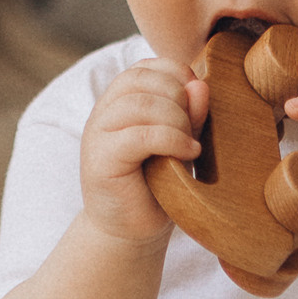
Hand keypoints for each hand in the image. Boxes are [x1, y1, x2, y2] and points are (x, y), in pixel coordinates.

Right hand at [79, 58, 204, 256]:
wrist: (132, 232)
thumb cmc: (159, 185)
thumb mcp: (180, 141)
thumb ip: (190, 113)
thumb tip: (200, 84)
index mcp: (120, 100)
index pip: (146, 66)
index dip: (177, 74)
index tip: (198, 102)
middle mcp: (103, 111)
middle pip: (143, 80)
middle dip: (179, 98)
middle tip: (194, 129)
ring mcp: (97, 134)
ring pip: (140, 104)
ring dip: (176, 120)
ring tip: (191, 145)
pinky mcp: (100, 160)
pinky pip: (139, 135)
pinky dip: (171, 140)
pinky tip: (188, 153)